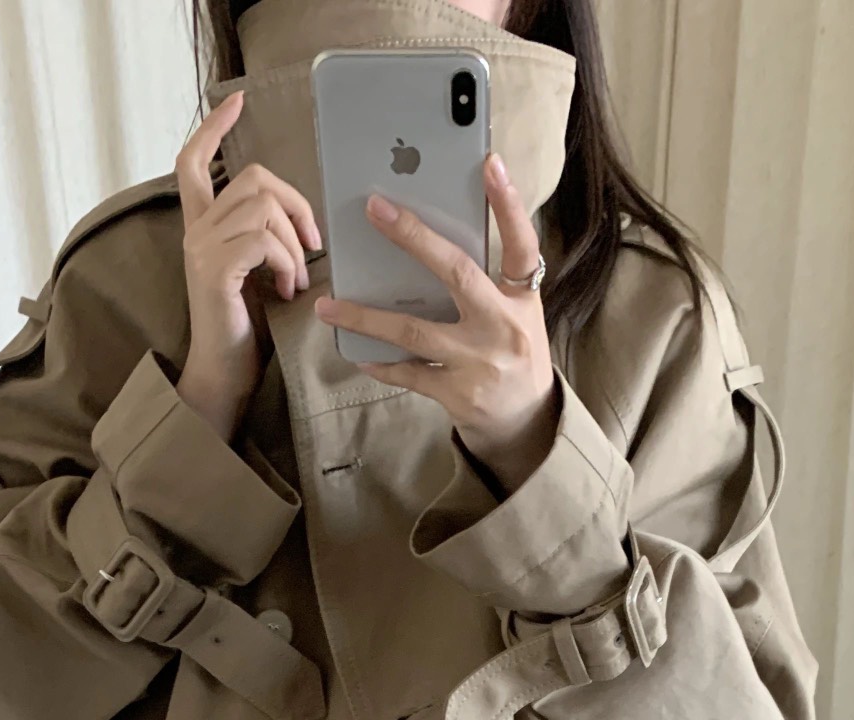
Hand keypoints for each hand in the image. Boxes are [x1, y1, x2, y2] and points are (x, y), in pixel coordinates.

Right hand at [174, 93, 322, 439]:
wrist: (225, 375)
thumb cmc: (247, 331)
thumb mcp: (259, 274)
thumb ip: (267, 239)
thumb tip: (304, 222)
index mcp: (203, 227)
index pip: (193, 161)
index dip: (214, 129)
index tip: (236, 104)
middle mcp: (196, 230)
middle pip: (252, 178)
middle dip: (295, 204)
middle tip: (312, 245)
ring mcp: (202, 248)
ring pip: (263, 207)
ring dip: (294, 243)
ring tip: (295, 279)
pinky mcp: (215, 269)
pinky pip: (264, 240)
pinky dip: (287, 263)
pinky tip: (287, 290)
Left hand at [314, 154, 558, 493]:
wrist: (527, 422)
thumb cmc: (514, 353)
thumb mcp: (518, 312)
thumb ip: (489, 278)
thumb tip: (435, 237)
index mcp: (522, 300)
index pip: (520, 245)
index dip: (507, 204)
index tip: (489, 163)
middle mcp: (503, 328)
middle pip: (458, 274)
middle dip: (415, 238)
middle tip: (376, 207)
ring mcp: (478, 364)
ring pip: (414, 332)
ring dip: (365, 318)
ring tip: (327, 305)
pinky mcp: (457, 395)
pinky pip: (409, 373)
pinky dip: (381, 364)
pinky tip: (357, 353)